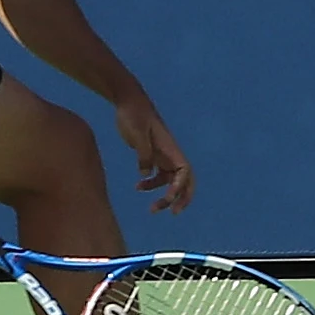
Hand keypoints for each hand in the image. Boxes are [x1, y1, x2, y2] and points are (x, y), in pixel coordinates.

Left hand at [116, 95, 196, 213]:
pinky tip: (138, 187)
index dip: (180, 188)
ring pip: (171, 181)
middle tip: (173, 212)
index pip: (184, 172)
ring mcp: (163, 155)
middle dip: (183, 197)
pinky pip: (158, 176)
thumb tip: (146, 174)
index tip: (168, 200)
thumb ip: (143, 154)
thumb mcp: (136, 134)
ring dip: (165, 196)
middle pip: (185, 180)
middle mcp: (171, 154)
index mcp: (170, 148)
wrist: (129, 101)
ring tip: (152, 209)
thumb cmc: (134, 115)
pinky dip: (151, 185)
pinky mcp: (153, 155)